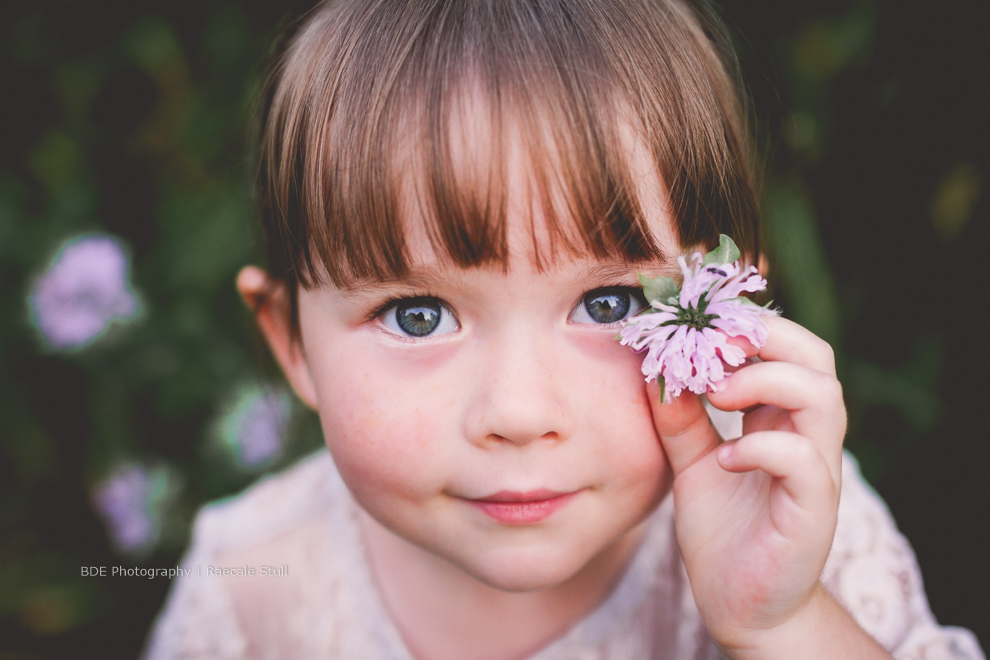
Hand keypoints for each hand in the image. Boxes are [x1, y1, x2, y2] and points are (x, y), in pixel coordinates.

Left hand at [650, 316, 848, 653]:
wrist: (740, 604)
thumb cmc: (723, 528)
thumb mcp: (690, 463)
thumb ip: (677, 419)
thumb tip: (654, 369)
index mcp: (781, 418)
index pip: (786, 348)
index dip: (745, 327)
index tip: (695, 328)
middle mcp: (808, 436)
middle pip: (816, 357)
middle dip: (765, 337)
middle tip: (711, 346)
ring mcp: (817, 472)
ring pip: (822, 396)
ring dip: (763, 381)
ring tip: (714, 393)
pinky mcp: (813, 510)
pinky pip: (803, 460)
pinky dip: (761, 447)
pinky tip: (724, 460)